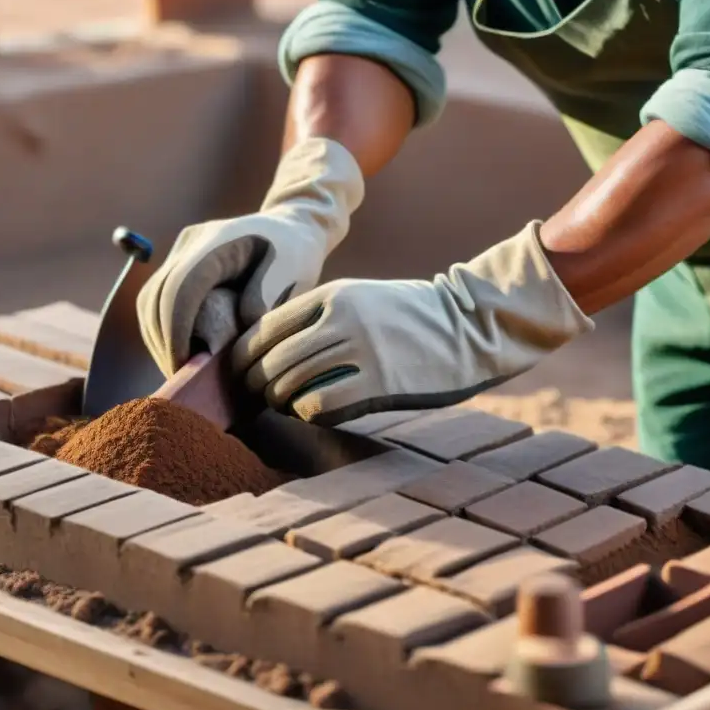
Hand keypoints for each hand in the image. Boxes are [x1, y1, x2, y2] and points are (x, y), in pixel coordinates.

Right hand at [137, 138, 363, 376]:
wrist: (290, 225)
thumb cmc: (296, 252)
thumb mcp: (293, 271)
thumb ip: (266, 296)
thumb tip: (240, 324)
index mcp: (217, 241)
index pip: (180, 288)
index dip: (176, 330)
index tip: (184, 367)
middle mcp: (190, 243)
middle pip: (156, 297)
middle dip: (164, 342)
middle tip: (181, 378)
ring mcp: (180, 252)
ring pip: (150, 301)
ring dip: (159, 339)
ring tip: (179, 370)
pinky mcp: (178, 265)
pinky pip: (158, 301)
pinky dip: (164, 330)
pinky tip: (181, 353)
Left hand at [233, 220, 594, 424]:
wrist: (470, 325)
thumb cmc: (411, 317)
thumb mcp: (361, 298)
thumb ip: (320, 316)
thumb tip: (272, 349)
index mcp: (332, 295)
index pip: (266, 326)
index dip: (243, 354)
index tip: (239, 371)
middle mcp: (340, 319)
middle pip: (272, 359)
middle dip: (254, 383)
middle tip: (253, 397)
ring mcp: (360, 350)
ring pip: (290, 383)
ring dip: (278, 401)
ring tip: (282, 406)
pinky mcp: (379, 382)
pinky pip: (320, 405)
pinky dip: (306, 413)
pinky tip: (313, 412)